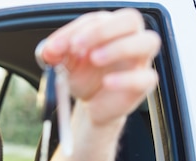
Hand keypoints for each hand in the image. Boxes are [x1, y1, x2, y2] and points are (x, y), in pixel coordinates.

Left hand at [40, 8, 160, 124]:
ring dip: (120, 47)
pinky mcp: (143, 84)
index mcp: (110, 27)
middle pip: (130, 20)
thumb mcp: (65, 64)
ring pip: (148, 42)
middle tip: (77, 46)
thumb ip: (55, 54)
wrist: (92, 105)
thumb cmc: (84, 77)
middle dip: (102, 30)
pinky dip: (126, 79)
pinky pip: (146, 77)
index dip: (74, 31)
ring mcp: (140, 60)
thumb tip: (48, 50)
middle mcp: (130, 38)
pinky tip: (107, 83)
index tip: (55, 47)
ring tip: (95, 59)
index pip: (97, 19)